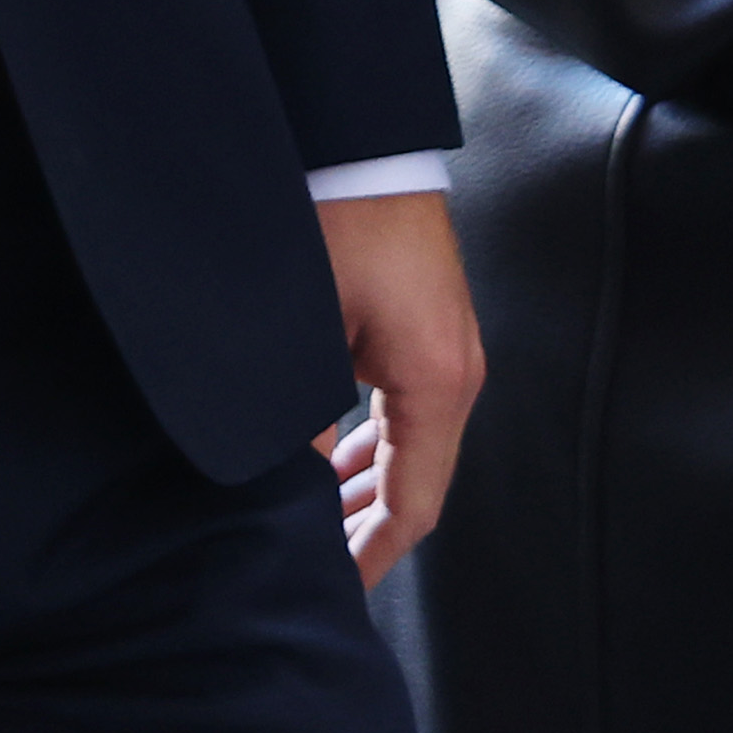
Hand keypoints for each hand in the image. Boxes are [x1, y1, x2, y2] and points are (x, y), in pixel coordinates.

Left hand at [314, 189, 488, 588]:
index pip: (414, 505)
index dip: (371, 557)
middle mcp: (455, 371)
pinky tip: (331, 460)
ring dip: (364, 487)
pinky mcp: (425, 323)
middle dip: (363, 529)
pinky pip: (403, 408)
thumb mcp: (303, 335)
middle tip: (312, 567)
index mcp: (436, 383)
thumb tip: (277, 487)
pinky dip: (369, 445)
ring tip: (314, 523)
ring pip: (409, 446)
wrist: (355, 138)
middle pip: (417, 481)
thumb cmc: (333, 221)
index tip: (336, 593)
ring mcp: (445, 346)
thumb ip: (294, 423)